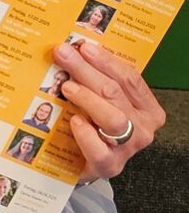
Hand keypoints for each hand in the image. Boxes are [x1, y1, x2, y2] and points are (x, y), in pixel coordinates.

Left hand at [53, 38, 165, 179]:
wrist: (83, 165)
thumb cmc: (93, 128)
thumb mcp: (101, 102)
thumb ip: (97, 82)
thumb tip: (73, 51)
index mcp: (147, 108)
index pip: (130, 78)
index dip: (106, 61)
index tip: (83, 46)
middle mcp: (143, 127)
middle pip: (116, 93)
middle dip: (87, 70)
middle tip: (65, 55)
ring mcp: (128, 148)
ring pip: (112, 118)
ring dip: (87, 98)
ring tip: (66, 87)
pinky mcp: (110, 166)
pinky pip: (99, 149)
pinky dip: (86, 133)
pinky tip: (73, 121)